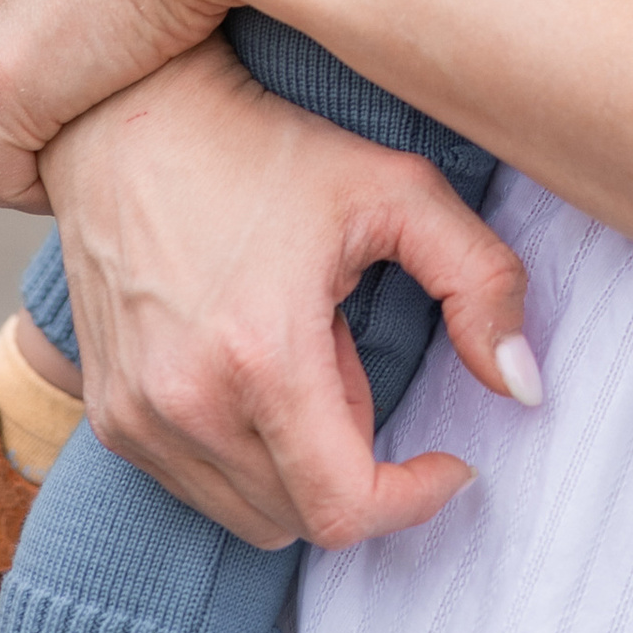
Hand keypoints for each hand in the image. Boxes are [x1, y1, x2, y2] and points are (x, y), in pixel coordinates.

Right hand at [45, 40, 538, 549]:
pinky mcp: (109, 415)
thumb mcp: (394, 189)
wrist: (127, 114)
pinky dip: (244, 454)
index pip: (345, 510)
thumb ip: (480, 280)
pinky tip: (247, 361)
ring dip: (298, 463)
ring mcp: (136, 417)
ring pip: (250, 514)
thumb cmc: (264, 143)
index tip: (448, 460)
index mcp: (260, 356)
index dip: (413, 499)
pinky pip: (198, 486)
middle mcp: (185, 403)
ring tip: (298, 351)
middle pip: (302, 519)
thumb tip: (524, 386)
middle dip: (354, 460)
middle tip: (351, 354)